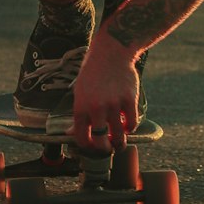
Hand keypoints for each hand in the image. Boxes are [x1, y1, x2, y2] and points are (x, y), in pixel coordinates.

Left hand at [72, 27, 142, 150]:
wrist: (111, 53)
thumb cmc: (93, 72)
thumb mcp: (79, 91)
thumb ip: (78, 113)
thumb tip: (71, 132)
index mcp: (81, 106)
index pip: (81, 137)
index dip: (87, 146)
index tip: (91, 147)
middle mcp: (96, 108)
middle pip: (100, 141)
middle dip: (103, 150)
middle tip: (107, 149)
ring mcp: (114, 104)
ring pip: (118, 135)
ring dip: (119, 143)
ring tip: (118, 143)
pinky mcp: (129, 100)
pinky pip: (132, 123)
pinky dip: (130, 128)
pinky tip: (127, 126)